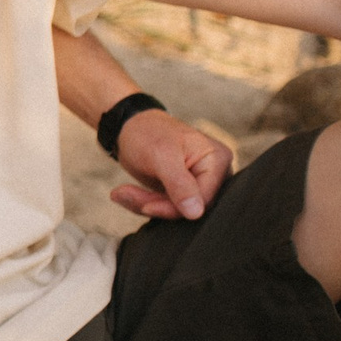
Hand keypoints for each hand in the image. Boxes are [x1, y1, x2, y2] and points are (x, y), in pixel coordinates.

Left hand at [109, 110, 231, 220]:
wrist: (129, 128)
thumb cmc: (147, 133)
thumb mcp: (161, 156)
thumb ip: (179, 184)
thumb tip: (196, 213)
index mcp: (217, 159)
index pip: (205, 200)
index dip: (175, 208)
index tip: (146, 205)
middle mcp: (215, 172)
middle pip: (192, 208)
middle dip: (157, 204)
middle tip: (125, 193)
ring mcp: (200, 182)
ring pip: (178, 211)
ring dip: (147, 204)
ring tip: (123, 192)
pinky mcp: (184, 190)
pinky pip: (168, 208)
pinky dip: (147, 203)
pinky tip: (128, 193)